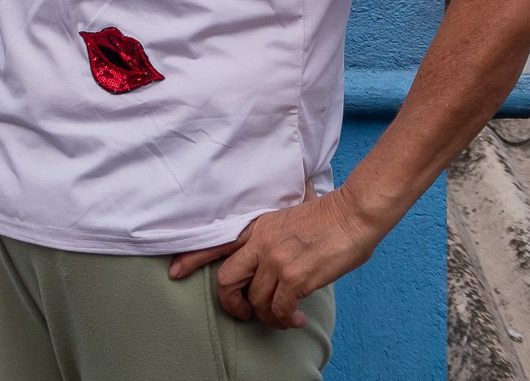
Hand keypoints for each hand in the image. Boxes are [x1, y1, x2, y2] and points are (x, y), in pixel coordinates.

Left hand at [167, 188, 382, 330]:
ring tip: (284, 318)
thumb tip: (286, 209)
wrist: (354, 214)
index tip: (176, 271)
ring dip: (268, 317)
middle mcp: (260, 243)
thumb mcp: (293, 209)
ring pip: (255, 301)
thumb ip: (278, 223)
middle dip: (231, 303)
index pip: (216, 242)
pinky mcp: (294, 277)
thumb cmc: (330, 213)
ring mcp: (275, 261)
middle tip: (244, 313)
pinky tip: (296, 319)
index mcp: (257, 226)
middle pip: (226, 280)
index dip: (192, 258)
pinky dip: (285, 320)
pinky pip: (277, 310)